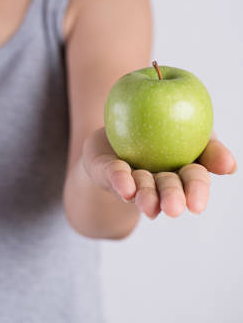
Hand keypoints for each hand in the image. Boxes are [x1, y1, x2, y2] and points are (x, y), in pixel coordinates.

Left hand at [82, 127, 236, 218]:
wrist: (117, 128)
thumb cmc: (163, 131)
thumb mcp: (194, 131)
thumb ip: (210, 147)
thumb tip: (230, 166)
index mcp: (182, 170)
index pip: (194, 181)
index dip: (197, 192)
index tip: (196, 205)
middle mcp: (157, 180)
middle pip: (167, 190)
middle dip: (171, 199)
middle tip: (173, 209)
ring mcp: (132, 177)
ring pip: (141, 188)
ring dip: (146, 197)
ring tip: (147, 204)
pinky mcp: (106, 170)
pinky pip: (113, 175)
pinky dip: (120, 181)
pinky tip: (126, 188)